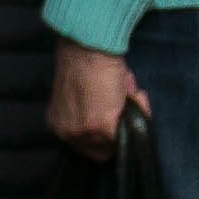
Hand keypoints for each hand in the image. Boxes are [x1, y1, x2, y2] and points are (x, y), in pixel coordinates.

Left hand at [47, 36, 145, 161]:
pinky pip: (133, 128)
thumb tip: (114, 118)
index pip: (86, 148)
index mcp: (59, 124)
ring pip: (121, 140)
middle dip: (119, 129)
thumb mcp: (78, 96)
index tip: (115, 119)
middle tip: (125, 103)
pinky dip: (139, 109)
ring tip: (127, 92)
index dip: (106, 136)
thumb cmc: (82, 63)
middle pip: (103, 151)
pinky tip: (132, 91)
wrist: (84, 47)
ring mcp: (86, 132)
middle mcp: (68, 132)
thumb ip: (89, 113)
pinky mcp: (104, 127)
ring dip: (131, 116)